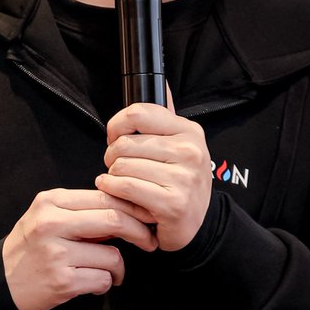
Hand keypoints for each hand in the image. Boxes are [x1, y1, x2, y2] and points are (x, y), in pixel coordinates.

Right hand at [2, 188, 157, 309]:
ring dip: (118, 267)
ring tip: (110, 271)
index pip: (105, 196)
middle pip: (113, 219)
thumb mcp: (49, 217)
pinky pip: (102, 279)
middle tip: (149, 241)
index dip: (133, 206)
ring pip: (112, 254)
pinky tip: (93, 283)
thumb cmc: (31, 247)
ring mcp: (56, 253)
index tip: (147, 216)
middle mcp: (51, 224)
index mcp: (51, 202)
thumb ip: (83, 211)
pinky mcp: (61, 281)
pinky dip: (105, 283)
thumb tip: (130, 210)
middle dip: (139, 232)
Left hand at [97, 92, 211, 251]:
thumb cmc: (181, 184)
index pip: (139, 112)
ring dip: (112, 176)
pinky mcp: (172, 203)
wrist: (197, 226)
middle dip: (112, 156)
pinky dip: (112, 189)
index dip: (117, 125)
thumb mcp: (180, 146)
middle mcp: (190, 152)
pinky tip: (115, 192)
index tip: (115, 137)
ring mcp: (183, 178)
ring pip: (122, 166)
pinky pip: (125, 186)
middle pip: (125, 142)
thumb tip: (161, 83)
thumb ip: (165, 118)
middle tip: (118, 167)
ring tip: (121, 182)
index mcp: (189, 131)